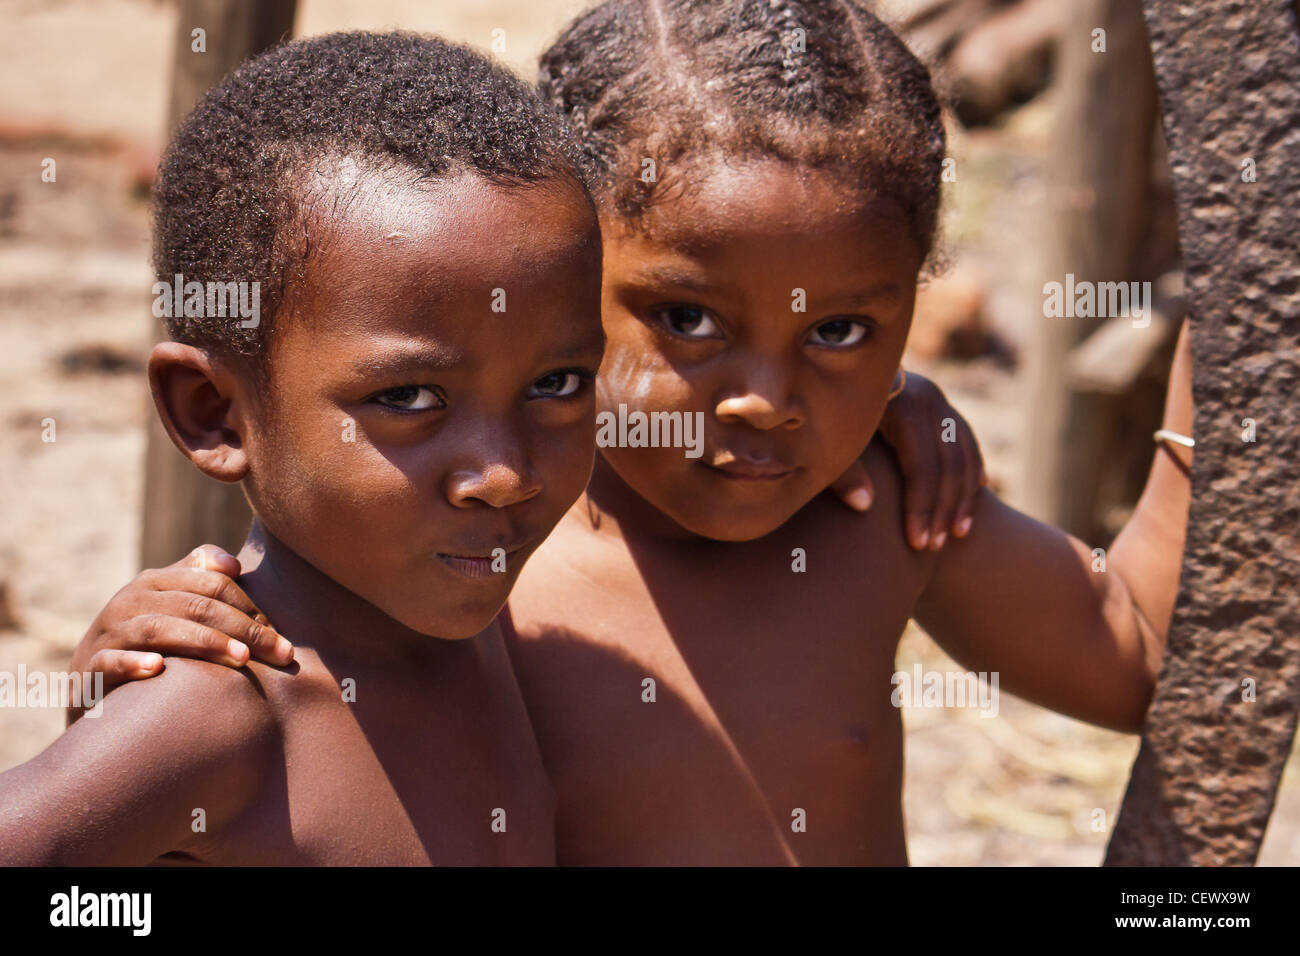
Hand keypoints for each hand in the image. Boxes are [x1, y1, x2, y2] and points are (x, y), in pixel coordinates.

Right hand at [67, 545, 288, 718]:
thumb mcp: (169, 603)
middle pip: (196, 606)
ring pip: (160, 630)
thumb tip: (233, 564)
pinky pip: (110, 662)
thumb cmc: (145, 639)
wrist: (87, 681)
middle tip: (279, 653)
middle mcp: (131, 600)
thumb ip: (199, 577)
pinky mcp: (90, 668)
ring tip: (241, 659)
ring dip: (204, 642)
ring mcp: (109, 632)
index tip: (280, 637)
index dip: (250, 607)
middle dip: (243, 629)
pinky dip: (133, 663)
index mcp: (155, 581)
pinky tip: (158, 669)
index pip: (213, 585)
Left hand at [831, 371, 986, 549]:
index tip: (917, 543)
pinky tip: (974, 498)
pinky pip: (968, 444)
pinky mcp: (943, 407)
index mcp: (901, 404)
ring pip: (965, 455)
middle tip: (935, 546)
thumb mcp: (829, 442)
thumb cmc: (825, 414)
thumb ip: (843, 472)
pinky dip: (972, 472)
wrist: (833, 372)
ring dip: (964, 497)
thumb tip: (864, 505)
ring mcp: (940, 401)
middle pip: (949, 464)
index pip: (922, 467)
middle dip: (944, 509)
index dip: (921, 508)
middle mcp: (928, 398)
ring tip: (956, 534)